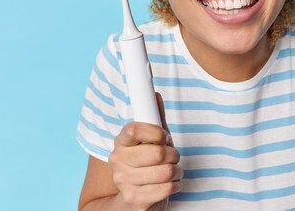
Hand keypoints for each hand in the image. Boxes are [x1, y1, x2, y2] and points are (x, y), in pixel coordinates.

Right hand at [108, 93, 181, 210]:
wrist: (133, 198)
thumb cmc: (146, 164)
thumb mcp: (151, 140)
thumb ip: (154, 118)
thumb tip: (155, 95)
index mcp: (120, 142)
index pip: (134, 130)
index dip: (155, 132)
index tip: (164, 137)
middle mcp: (117, 161)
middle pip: (156, 153)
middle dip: (173, 154)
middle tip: (172, 156)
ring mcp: (123, 181)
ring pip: (165, 171)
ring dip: (176, 171)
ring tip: (173, 170)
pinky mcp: (134, 199)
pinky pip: (167, 188)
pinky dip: (175, 184)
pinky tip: (170, 183)